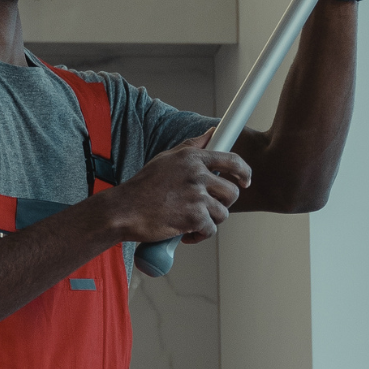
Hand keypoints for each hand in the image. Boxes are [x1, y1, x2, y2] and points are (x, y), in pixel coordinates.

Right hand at [109, 132, 248, 244]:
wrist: (124, 210)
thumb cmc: (142, 187)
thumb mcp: (166, 159)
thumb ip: (191, 147)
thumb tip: (211, 133)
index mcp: (192, 158)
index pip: (232, 161)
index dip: (244, 172)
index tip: (245, 181)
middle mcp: (197, 174)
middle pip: (232, 192)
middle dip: (223, 204)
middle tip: (208, 209)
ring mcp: (196, 196)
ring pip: (223, 213)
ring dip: (210, 221)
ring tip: (192, 222)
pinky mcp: (194, 217)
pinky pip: (210, 230)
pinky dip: (199, 236)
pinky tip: (185, 233)